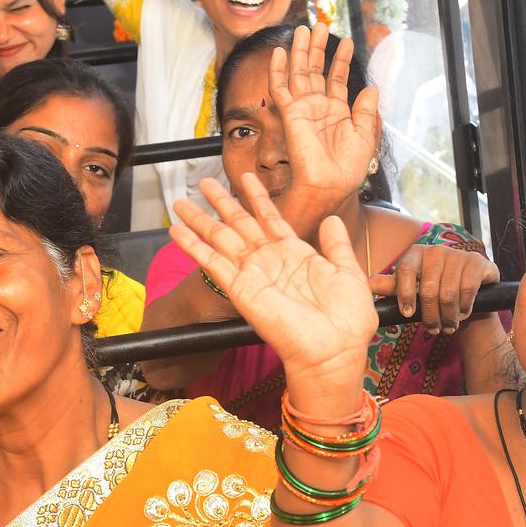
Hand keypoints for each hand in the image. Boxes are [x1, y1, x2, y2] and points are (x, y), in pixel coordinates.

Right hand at [171, 175, 376, 414]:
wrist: (334, 349)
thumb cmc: (346, 320)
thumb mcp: (348, 273)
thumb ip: (336, 245)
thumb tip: (332, 220)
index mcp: (295, 255)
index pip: (271, 217)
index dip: (257, 197)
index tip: (246, 177)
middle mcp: (270, 261)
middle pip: (239, 223)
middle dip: (221, 201)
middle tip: (203, 182)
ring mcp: (253, 274)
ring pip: (221, 238)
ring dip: (200, 220)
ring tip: (183, 202)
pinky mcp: (240, 289)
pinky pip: (213, 263)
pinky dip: (193, 247)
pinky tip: (177, 231)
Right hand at [272, 24, 379, 213]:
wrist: (329, 184)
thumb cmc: (347, 168)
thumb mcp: (365, 135)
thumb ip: (366, 110)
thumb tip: (370, 87)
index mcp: (336, 112)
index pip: (336, 79)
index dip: (341, 60)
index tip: (347, 42)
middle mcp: (318, 107)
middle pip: (316, 70)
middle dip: (318, 47)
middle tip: (321, 24)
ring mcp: (303, 109)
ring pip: (299, 73)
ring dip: (301, 51)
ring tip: (304, 28)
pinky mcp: (290, 114)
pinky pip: (280, 88)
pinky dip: (278, 70)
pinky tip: (280, 53)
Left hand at [369, 243, 499, 334]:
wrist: (469, 296)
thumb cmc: (434, 293)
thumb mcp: (411, 290)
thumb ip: (392, 287)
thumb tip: (368, 284)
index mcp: (415, 253)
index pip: (404, 270)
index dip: (404, 294)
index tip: (407, 313)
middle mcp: (436, 250)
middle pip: (428, 288)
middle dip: (429, 315)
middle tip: (432, 330)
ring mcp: (458, 255)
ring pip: (448, 293)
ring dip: (447, 316)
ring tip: (447, 327)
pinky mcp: (477, 262)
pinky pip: (467, 289)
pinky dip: (464, 307)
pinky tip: (462, 314)